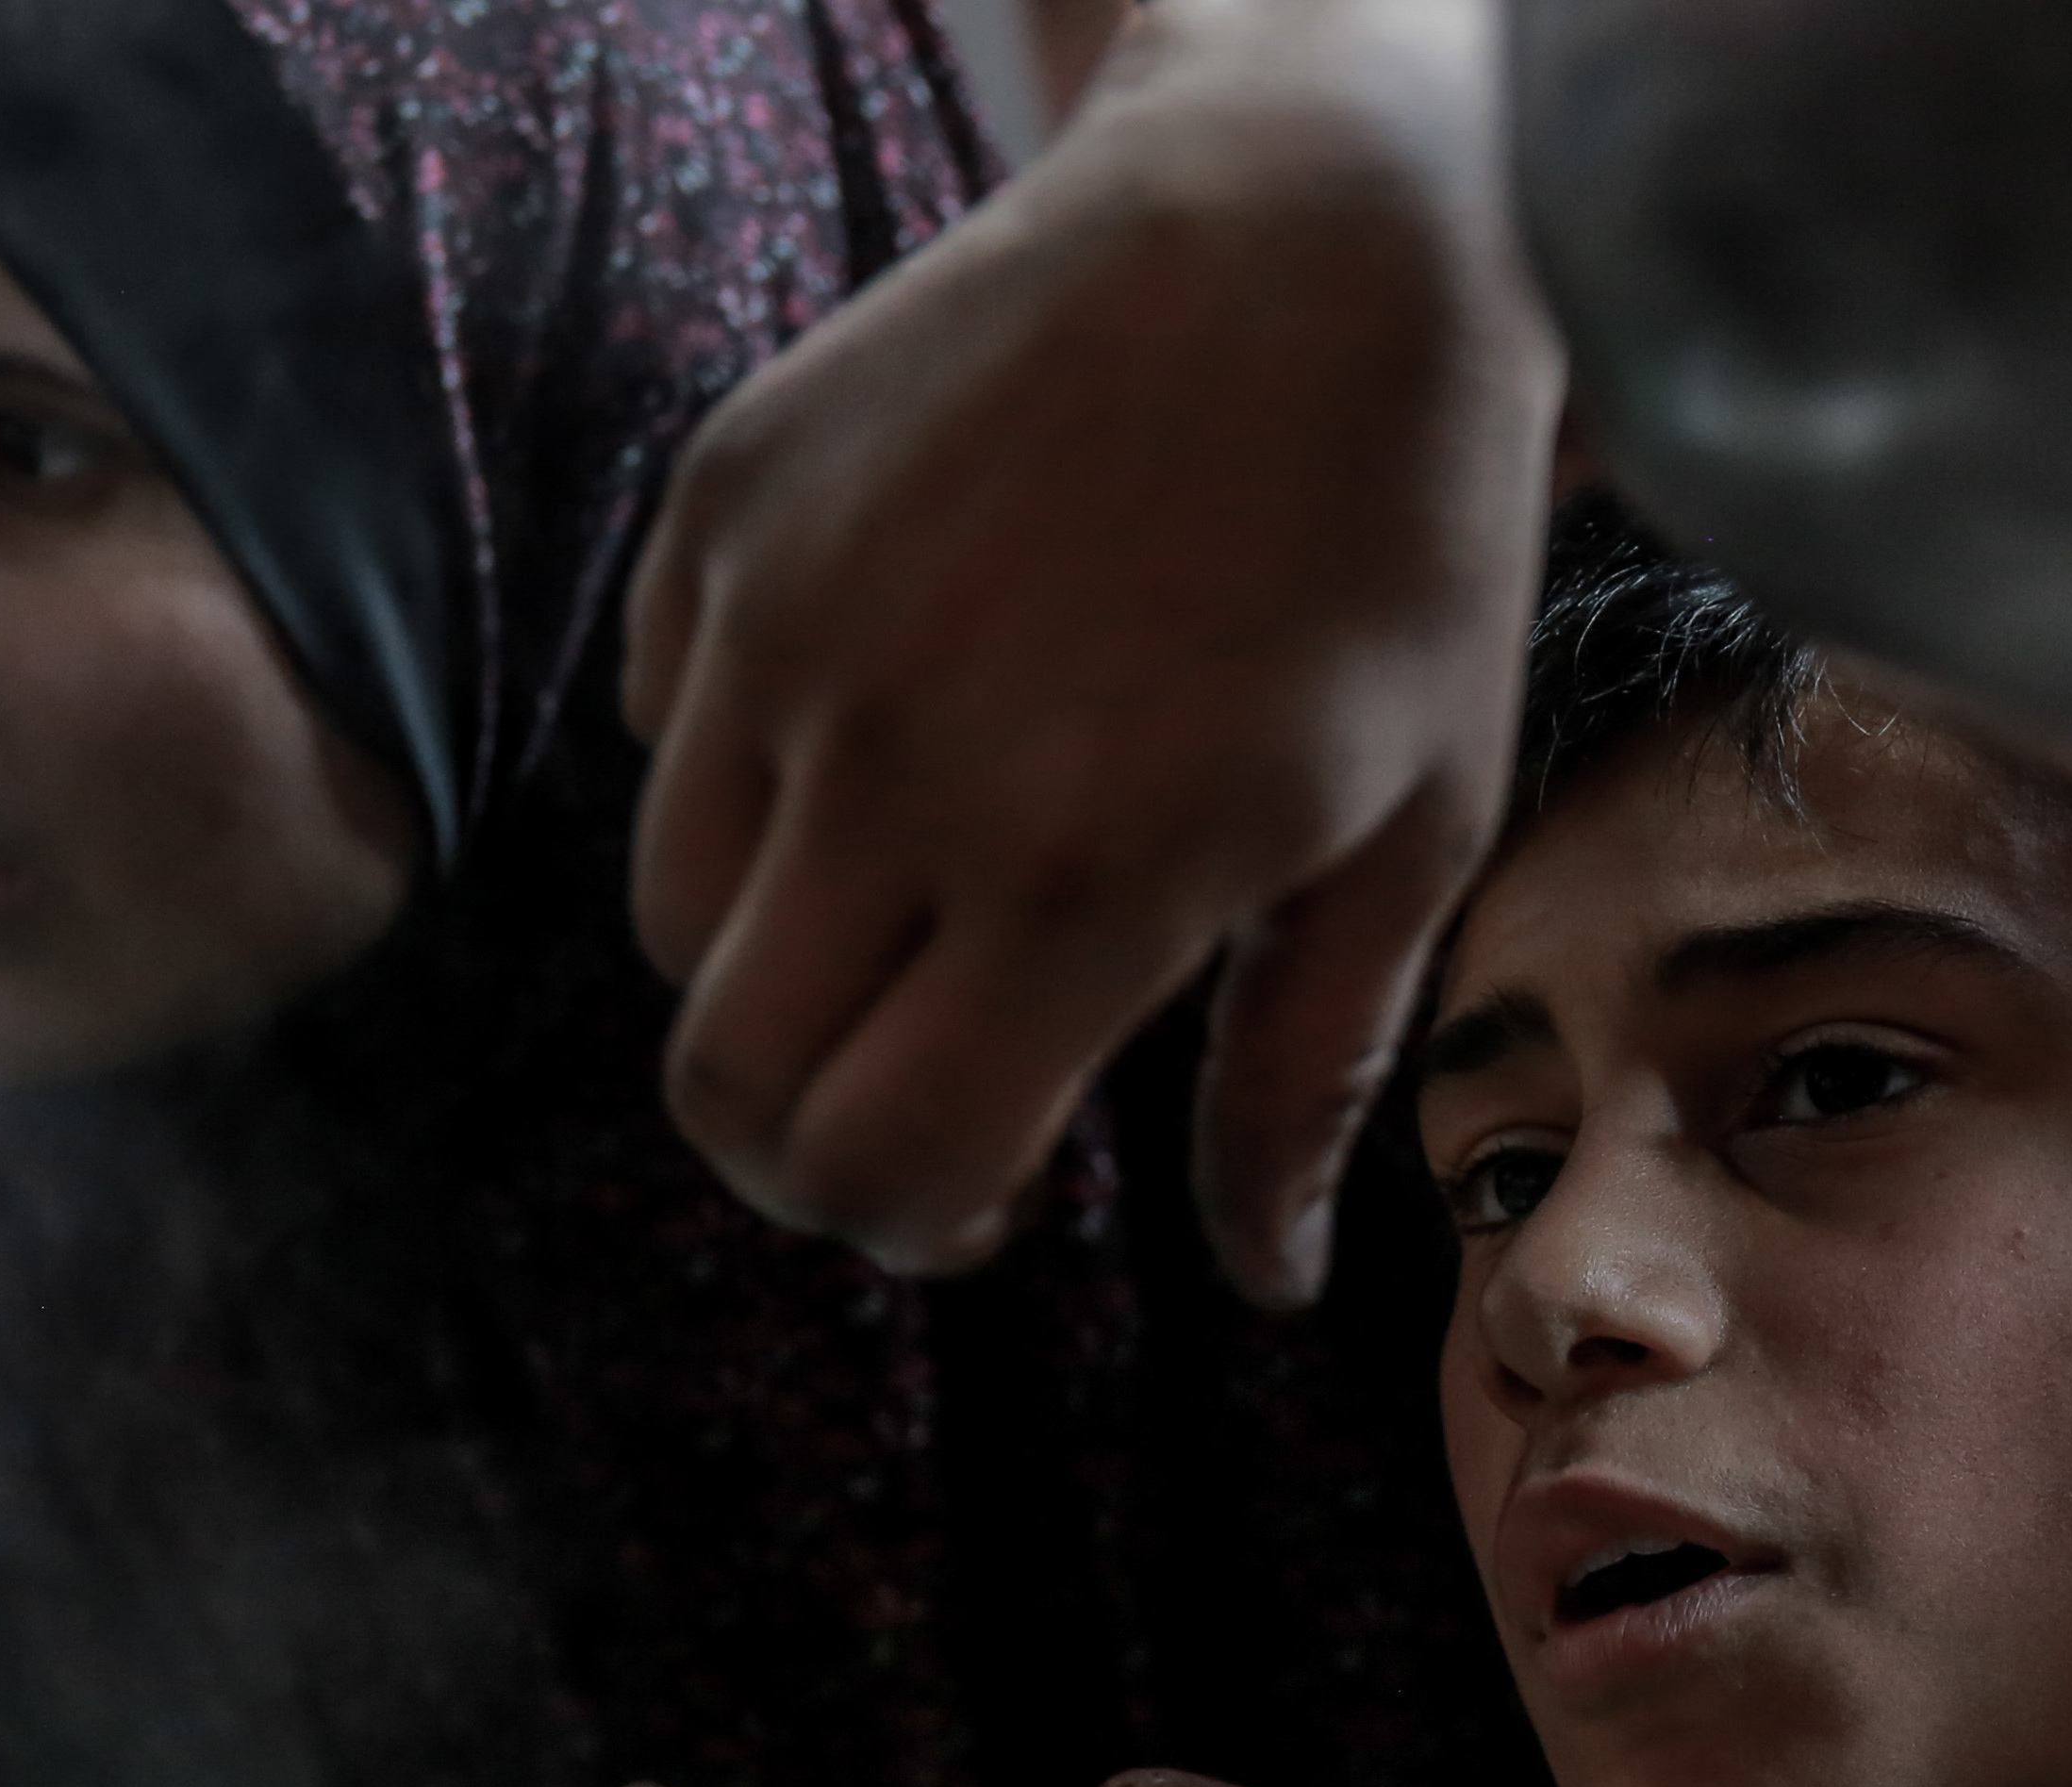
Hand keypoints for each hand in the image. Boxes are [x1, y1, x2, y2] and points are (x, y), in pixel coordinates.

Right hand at [619, 0, 1558, 1303]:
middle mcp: (889, 766)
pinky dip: (747, 788)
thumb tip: (1260, 1282)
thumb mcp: (1409, 836)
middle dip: (806, 1151)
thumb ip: (1302, 1076)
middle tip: (916, 1107)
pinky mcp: (722, 510)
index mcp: (1075, 876)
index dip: (908, 1226)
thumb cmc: (1396, 547)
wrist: (1312, 219)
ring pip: (674, 927)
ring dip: (778, 973)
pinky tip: (895, 726)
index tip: (984, 1197)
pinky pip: (661, 734)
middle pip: (724, 1085)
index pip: (870, 1168)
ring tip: (921, 905)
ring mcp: (780, 626)